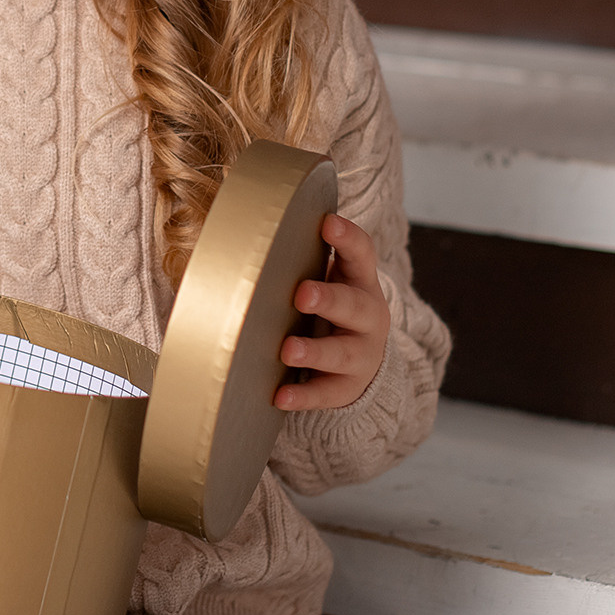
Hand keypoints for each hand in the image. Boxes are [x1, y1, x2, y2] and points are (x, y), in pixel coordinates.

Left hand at [275, 213, 388, 410]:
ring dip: (314, 351)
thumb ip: (301, 258)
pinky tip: (280, 397)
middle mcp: (368, 317)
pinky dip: (303, 396)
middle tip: (301, 294)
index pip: (362, 254)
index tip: (327, 222)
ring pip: (342, 353)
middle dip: (328, 299)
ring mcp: (362, 355)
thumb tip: (246, 218)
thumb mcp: (329, 281)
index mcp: (360, 283)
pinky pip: (326, 393)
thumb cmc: (331, 311)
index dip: (347, 237)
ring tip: (288, 350)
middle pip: (354, 306)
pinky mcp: (347, 388)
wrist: (362, 365)